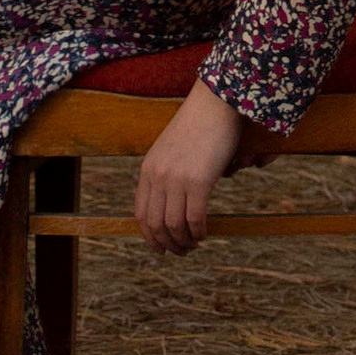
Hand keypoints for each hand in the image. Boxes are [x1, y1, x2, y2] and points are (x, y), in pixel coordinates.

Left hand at [133, 79, 277, 254]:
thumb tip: (170, 207)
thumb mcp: (169, 150)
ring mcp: (177, 178)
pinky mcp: (199, 180)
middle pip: (155, 225)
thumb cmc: (197, 126)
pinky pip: (195, 218)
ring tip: (194, 244)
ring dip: (184, 242)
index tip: (161, 249)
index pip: (141, 214)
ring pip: (174, 226)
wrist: (214, 102)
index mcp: (148, 169)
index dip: (150, 237)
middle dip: (167, 245)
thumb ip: (165, 174)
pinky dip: (199, 231)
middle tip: (182, 252)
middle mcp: (158, 175)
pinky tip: (205, 233)